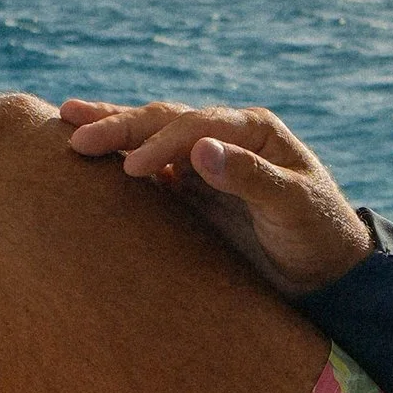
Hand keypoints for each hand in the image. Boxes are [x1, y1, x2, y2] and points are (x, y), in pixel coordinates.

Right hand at [59, 98, 370, 297]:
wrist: (325, 272)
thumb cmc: (319, 234)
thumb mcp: (293, 206)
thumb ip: (250, 177)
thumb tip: (201, 148)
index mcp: (253, 130)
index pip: (195, 124)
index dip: (161, 142)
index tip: (132, 169)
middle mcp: (225, 136)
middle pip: (165, 121)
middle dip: (120, 125)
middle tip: (75, 133)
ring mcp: (206, 161)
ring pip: (152, 136)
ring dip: (113, 129)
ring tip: (67, 119)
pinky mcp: (193, 189)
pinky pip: (152, 168)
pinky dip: (120, 158)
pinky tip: (91, 154)